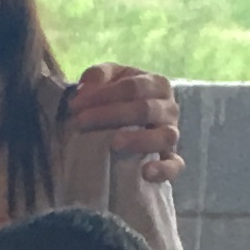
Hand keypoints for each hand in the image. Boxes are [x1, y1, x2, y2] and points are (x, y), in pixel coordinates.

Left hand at [64, 63, 183, 184]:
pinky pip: (175, 165)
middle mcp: (169, 108)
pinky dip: (164, 170)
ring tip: (114, 144)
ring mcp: (171, 133)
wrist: (126, 119)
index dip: (103, 95)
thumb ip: (97, 75)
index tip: (75, 106)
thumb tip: (86, 90)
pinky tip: (145, 173)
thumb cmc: (116, 96)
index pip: (133, 87)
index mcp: (157, 84)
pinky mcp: (170, 158)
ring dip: (139, 140)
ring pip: (165, 136)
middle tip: (81, 122)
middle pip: (146, 109)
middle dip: (112, 115)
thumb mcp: (107, 78)